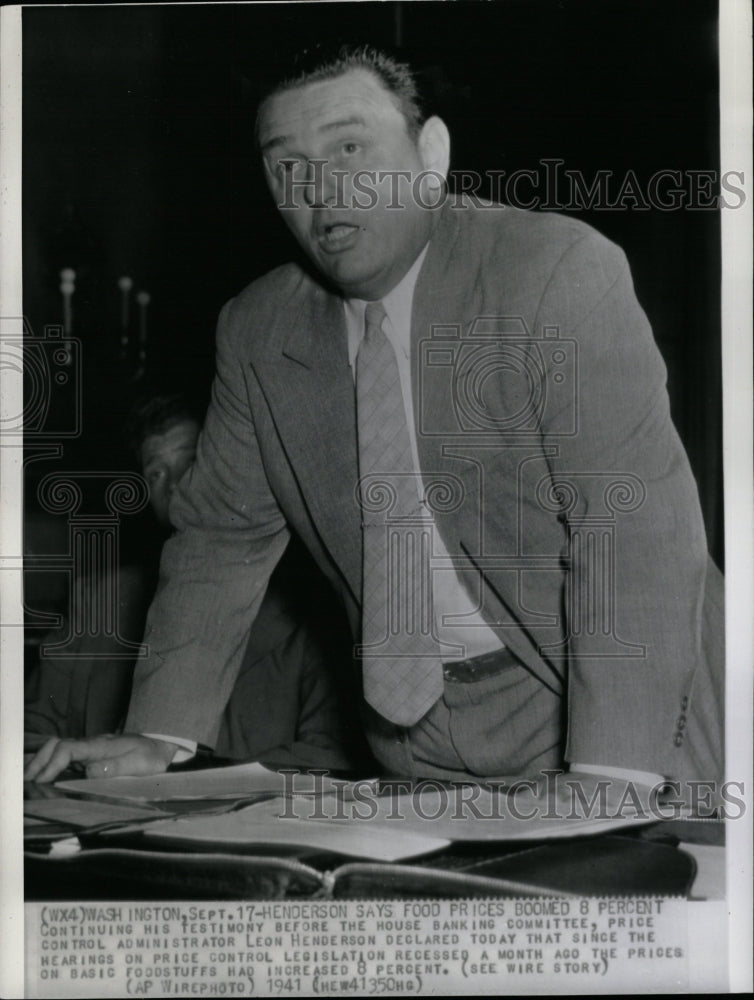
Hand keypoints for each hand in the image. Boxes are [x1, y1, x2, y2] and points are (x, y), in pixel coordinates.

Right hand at [23, 734, 178, 783]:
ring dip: (42, 762)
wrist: (162, 745)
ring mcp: (90, 748)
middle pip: (57, 745)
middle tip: (26, 781)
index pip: (69, 749)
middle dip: (39, 761)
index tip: (43, 781)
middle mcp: (92, 744)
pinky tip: (46, 777)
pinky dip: (51, 764)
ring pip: (59, 749)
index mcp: (101, 746)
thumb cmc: (151, 756)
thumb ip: (115, 767)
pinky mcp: (92, 754)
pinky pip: (66, 756)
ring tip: (30, 780)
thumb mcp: (139, 764)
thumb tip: (89, 771)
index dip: (53, 764)